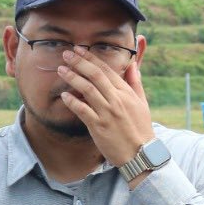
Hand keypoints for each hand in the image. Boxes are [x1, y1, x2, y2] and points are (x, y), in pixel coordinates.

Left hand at [55, 47, 153, 167]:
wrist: (140, 154)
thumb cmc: (140, 128)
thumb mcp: (142, 102)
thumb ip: (135, 82)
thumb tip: (132, 64)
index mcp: (126, 92)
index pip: (107, 70)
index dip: (91, 58)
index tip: (79, 50)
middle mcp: (116, 100)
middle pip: (95, 75)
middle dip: (80, 62)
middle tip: (67, 54)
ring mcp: (107, 113)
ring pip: (87, 90)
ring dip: (73, 78)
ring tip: (61, 70)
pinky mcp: (99, 127)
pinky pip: (82, 111)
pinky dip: (72, 102)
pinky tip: (64, 95)